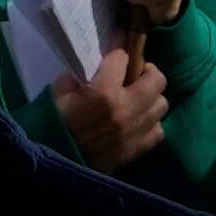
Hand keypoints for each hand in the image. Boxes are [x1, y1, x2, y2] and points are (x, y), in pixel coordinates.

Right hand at [49, 44, 170, 164]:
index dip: (117, 54)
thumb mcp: (59, 93)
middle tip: (136, 76)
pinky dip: (151, 124)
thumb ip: (79, 77)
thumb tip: (93, 71)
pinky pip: (158, 131)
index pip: (122, 58)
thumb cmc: (55, 124)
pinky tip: (139, 122)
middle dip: (147, 72)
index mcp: (104, 92)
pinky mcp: (135, 150)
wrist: (55, 161)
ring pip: (161, 105)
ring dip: (151, 99)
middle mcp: (125, 109)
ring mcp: (134, 131)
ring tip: (139, 100)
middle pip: (156, 80)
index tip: (115, 57)